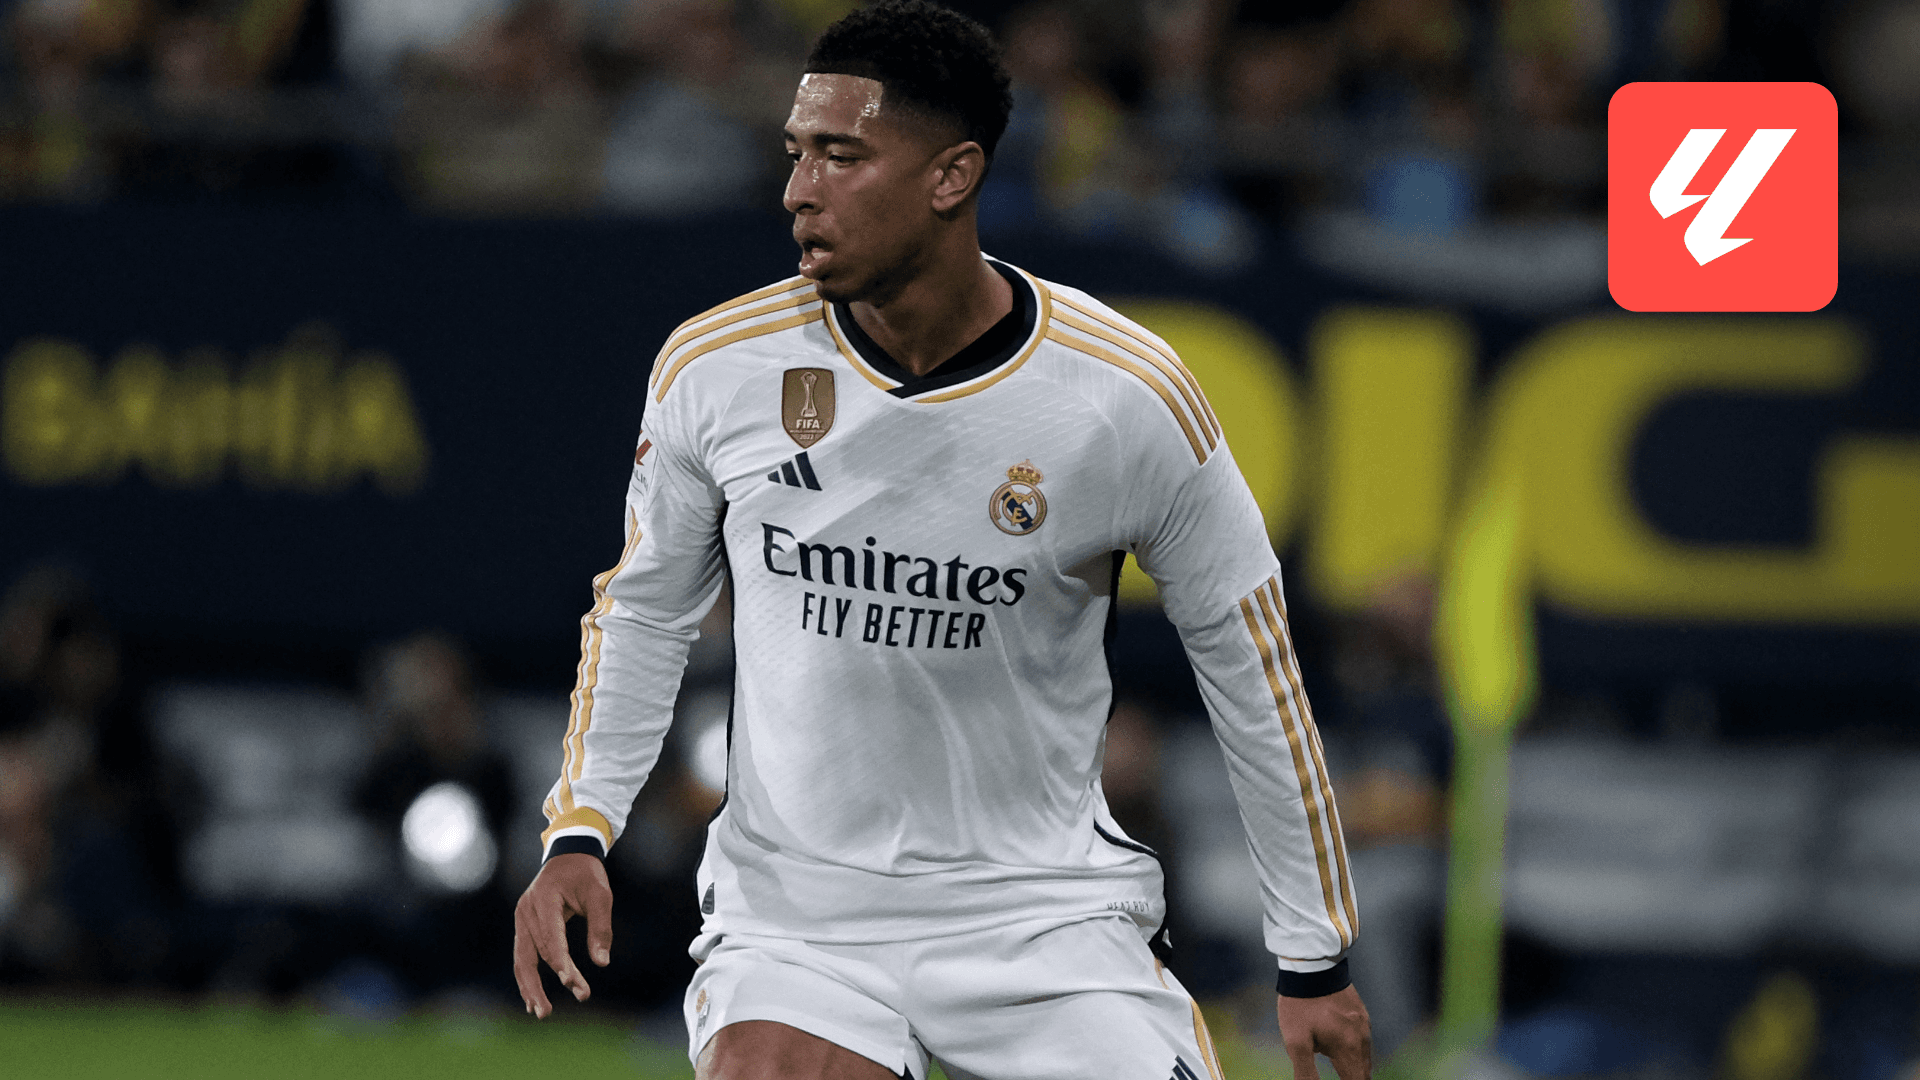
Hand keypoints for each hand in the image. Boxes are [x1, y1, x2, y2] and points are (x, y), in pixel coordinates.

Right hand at [513, 852, 612, 1017]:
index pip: (551, 937)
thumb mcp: (601, 894)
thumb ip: (601, 927)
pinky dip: (527, 977)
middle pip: (532, 953)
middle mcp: (527, 911)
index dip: (560, 961)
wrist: (568, 854)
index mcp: (544, 899)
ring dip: (529, 987)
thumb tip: (602, 963)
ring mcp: (522, 919)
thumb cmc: (586, 874)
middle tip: (550, 1012)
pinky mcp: (523, 926)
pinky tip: (532, 998)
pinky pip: (523, 955)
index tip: (572, 983)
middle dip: (542, 983)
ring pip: (522, 959)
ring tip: (540, 1012)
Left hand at [1275, 984, 1371, 1079]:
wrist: (1311, 966)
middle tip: (1342, 1077)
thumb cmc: (1301, 1005)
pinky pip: (1362, 1040)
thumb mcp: (1296, 1042)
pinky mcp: (1361, 1012)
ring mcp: (1363, 1024)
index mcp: (1349, 1049)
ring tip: (1344, 1074)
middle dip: (1353, 1079)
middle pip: (1363, 1072)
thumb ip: (1305, 1073)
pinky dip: (1355, 1052)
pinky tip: (1343, 1050)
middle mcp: (1362, 1039)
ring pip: (1364, 1057)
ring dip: (1355, 1068)